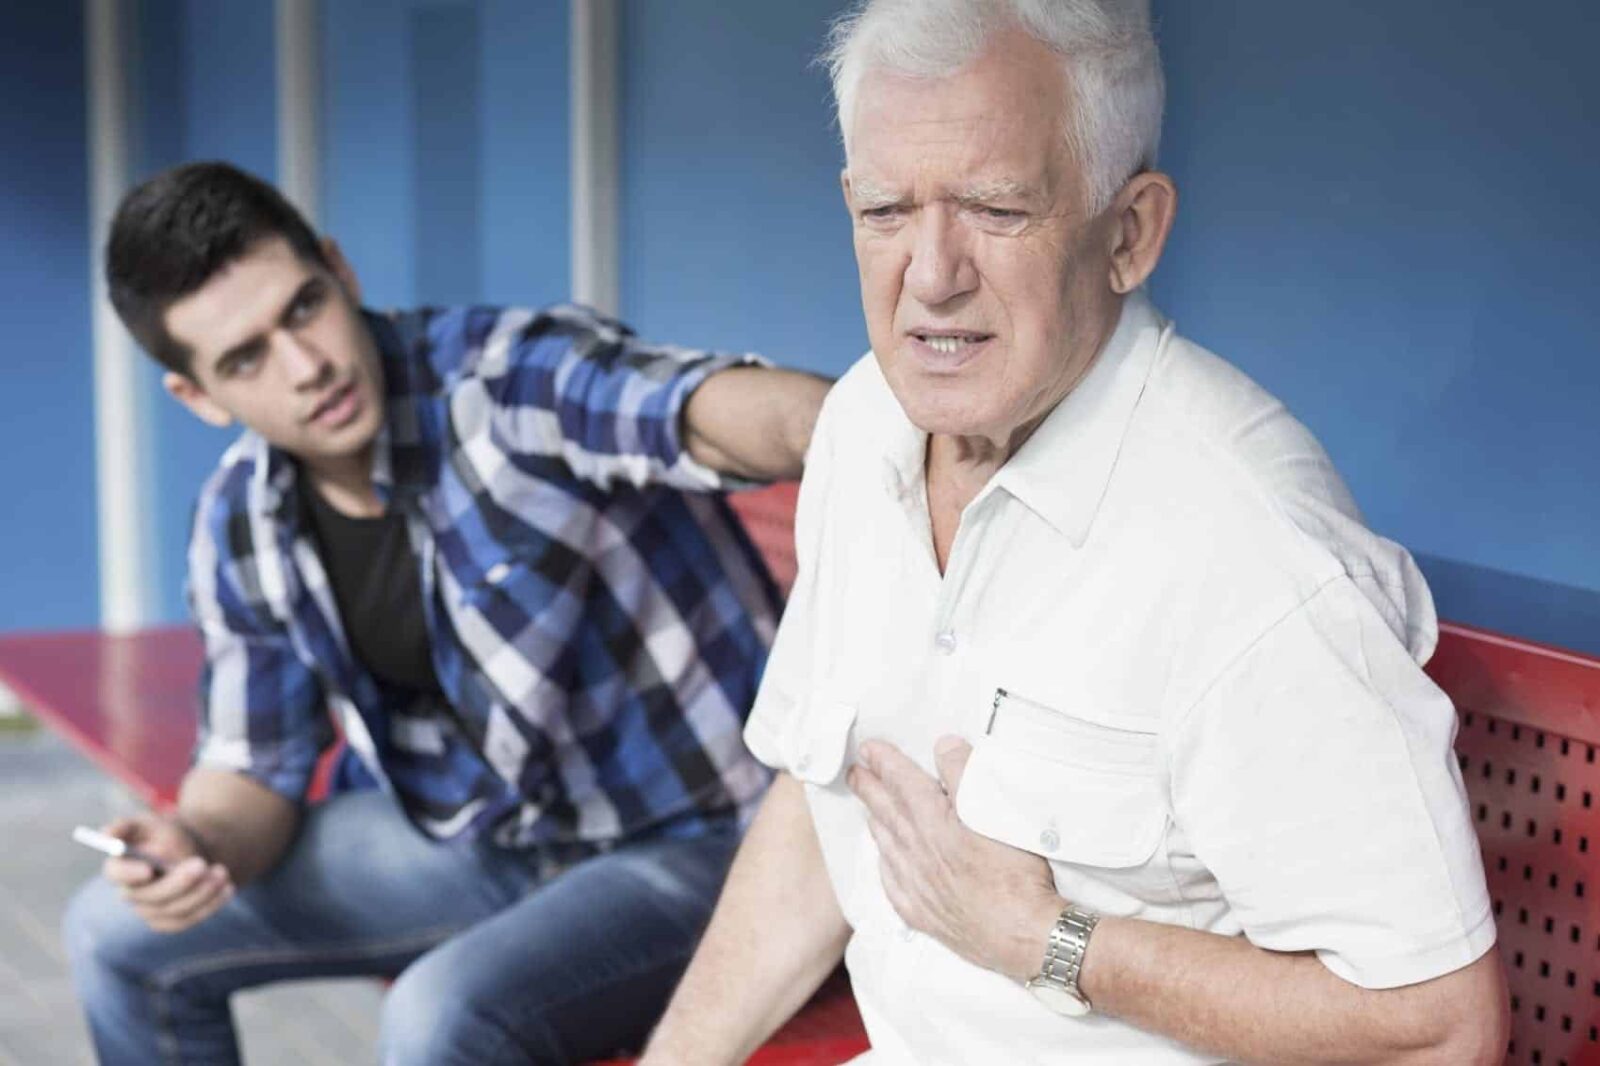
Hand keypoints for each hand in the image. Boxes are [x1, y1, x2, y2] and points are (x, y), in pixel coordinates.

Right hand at [100, 814, 233, 932]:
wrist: (191, 850)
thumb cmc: (165, 835)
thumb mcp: (149, 823)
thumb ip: (127, 825)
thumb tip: (106, 833)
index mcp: (121, 867)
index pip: (115, 874)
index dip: (128, 874)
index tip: (148, 868)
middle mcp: (132, 894)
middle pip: (150, 897)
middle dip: (178, 882)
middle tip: (201, 864)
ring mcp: (150, 911)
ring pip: (174, 910)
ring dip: (201, 892)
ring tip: (221, 872)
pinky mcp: (170, 921)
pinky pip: (189, 919)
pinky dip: (211, 904)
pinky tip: (227, 887)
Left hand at [847, 736, 1062, 980]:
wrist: (1024, 936)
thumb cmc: (1016, 875)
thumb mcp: (998, 811)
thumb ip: (966, 774)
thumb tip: (944, 746)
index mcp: (934, 823)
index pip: (902, 782)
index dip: (884, 761)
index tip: (868, 748)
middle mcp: (917, 852)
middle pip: (886, 811)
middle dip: (869, 788)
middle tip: (855, 773)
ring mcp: (917, 886)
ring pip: (887, 845)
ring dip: (876, 821)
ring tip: (868, 808)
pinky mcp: (923, 914)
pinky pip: (892, 883)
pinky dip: (885, 864)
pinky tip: (885, 861)